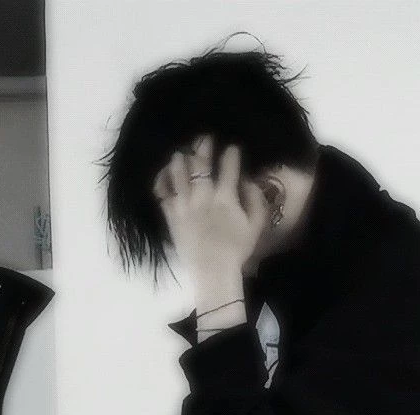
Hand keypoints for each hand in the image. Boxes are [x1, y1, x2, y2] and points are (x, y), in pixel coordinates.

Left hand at [153, 135, 268, 277]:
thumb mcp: (256, 225)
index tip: (232, 148)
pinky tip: (163, 175)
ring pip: (178, 173)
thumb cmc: (237, 249)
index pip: (228, 167)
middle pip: (200, 164)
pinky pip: (162, 193)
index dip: (231, 154)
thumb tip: (248, 181)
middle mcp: (203, 196)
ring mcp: (184, 205)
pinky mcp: (171, 216)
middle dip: (203, 147)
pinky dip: (162, 181)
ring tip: (181, 154)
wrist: (213, 271)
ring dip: (180, 160)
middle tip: (204, 139)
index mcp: (225, 197)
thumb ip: (256, 200)